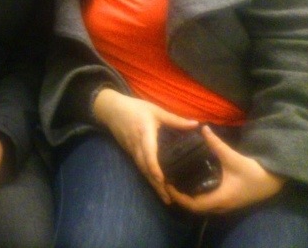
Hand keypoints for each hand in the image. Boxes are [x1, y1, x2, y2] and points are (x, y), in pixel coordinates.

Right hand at [93, 88, 197, 203]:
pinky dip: (149, 178)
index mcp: (145, 134)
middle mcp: (137, 147)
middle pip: (146, 169)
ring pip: (143, 171)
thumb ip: (175, 119)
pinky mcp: (131, 153)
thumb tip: (196, 125)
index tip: (163, 181)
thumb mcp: (156, 111)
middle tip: (170, 199)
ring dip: (153, 185)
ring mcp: (133, 151)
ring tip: (166, 198)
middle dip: (157, 184)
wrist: (111, 109)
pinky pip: (140, 168)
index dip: (155, 169)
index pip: (149, 155)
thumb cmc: (135, 108)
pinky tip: (157, 185)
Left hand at [166, 125, 284, 212]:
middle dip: (180, 198)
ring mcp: (225, 205)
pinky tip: (191, 185)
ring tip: (176, 184)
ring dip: (189, 199)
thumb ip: (216, 144)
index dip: (178, 197)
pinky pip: (208, 204)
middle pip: (195, 208)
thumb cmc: (253, 171)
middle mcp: (221, 206)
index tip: (167, 185)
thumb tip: (202, 128)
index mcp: (220, 198)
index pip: (193, 205)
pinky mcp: (228, 201)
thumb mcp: (232, 157)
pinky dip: (197, 198)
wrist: (272, 180)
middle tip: (168, 183)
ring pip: (202, 207)